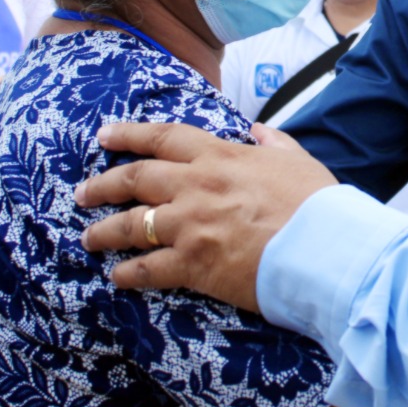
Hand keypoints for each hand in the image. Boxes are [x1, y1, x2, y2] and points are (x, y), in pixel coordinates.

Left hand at [73, 122, 337, 310]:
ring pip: (131, 224)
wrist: (324, 245)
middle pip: (135, 179)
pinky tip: (116, 276)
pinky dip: (127, 272)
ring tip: (88, 237)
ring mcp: (189, 225)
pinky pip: (146, 268)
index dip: (130, 134)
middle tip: (82, 192)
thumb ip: (273, 142)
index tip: (105, 135)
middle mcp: (196, 186)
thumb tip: (257, 130)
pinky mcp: (192, 264)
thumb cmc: (316, 202)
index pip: (165, 138)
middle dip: (103, 184)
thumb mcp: (297, 159)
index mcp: (220, 157)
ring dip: (104, 231)